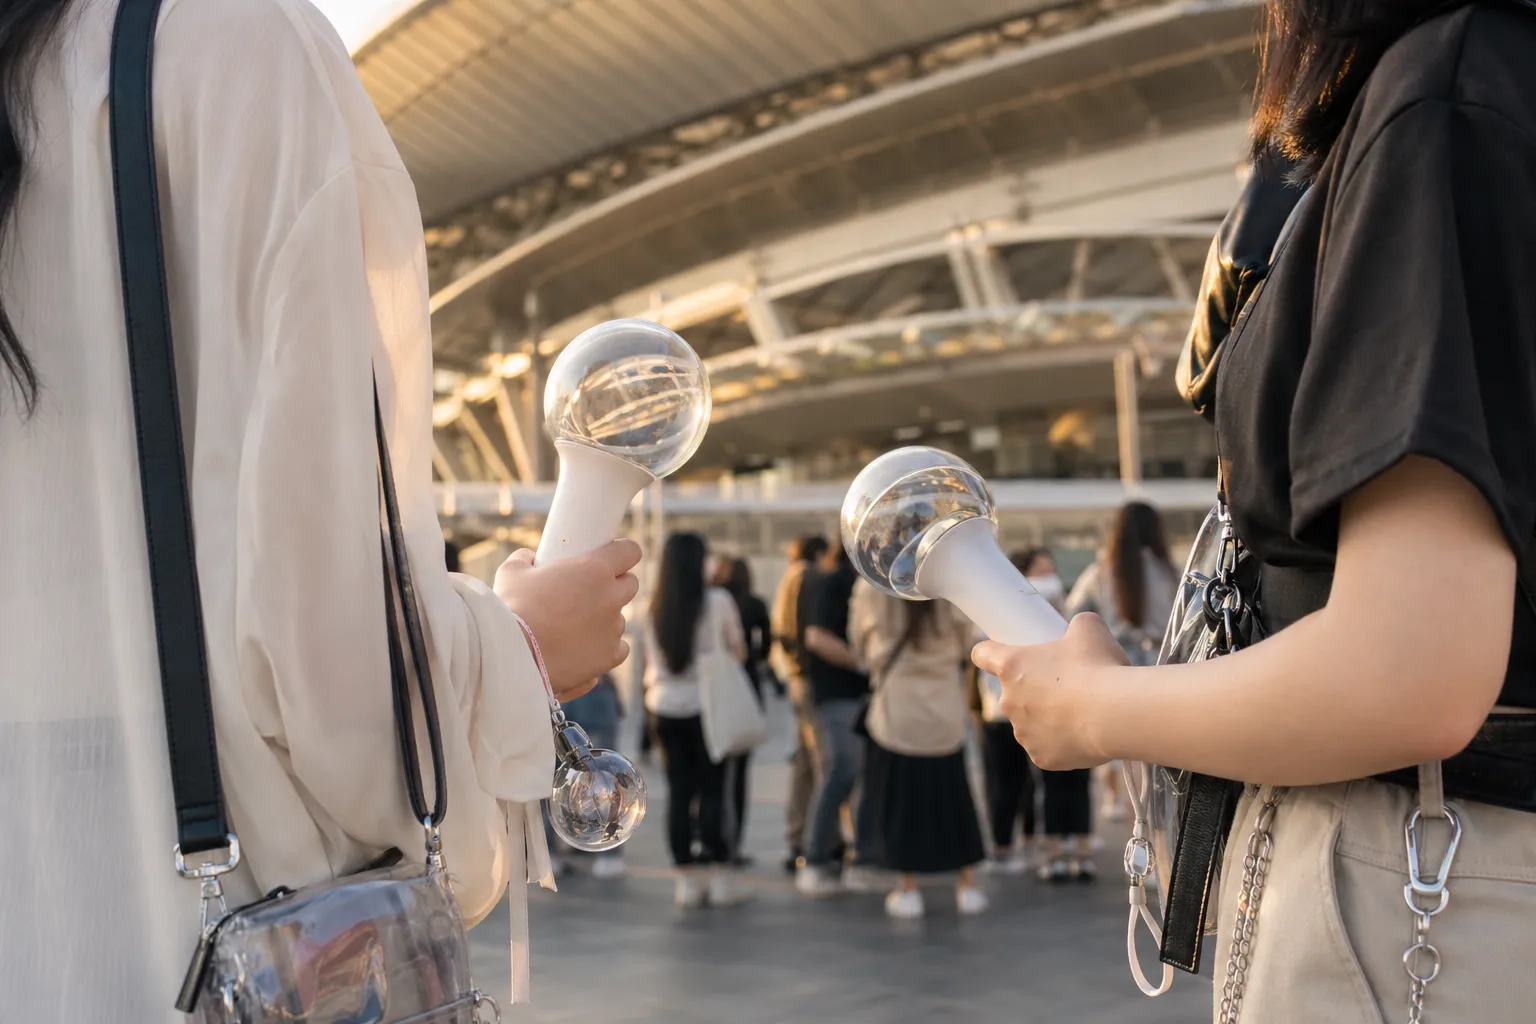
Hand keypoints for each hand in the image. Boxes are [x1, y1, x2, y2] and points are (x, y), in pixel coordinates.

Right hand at [493, 540, 641, 700]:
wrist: (512, 656)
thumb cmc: (511, 609)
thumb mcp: (511, 572)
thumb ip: (525, 559)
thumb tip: (529, 558)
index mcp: (596, 569)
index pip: (630, 551)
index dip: (623, 553)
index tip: (615, 557)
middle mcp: (612, 597)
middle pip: (630, 584)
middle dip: (615, 585)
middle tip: (592, 591)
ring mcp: (614, 628)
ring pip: (620, 618)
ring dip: (606, 619)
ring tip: (577, 626)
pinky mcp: (610, 656)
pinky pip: (619, 648)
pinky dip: (606, 647)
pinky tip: (587, 647)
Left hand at [971, 613, 1127, 770]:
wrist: (1117, 714)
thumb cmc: (1099, 667)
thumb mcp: (1089, 628)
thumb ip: (1076, 624)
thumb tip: (1078, 629)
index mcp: (1012, 666)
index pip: (983, 655)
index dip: (990, 652)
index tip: (1001, 651)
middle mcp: (1009, 701)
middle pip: (1013, 692)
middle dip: (1034, 688)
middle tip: (1065, 683)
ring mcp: (1023, 732)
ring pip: (1030, 722)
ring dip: (1047, 716)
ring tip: (1081, 709)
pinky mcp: (1041, 757)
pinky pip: (1048, 747)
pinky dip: (1061, 742)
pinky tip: (1082, 733)